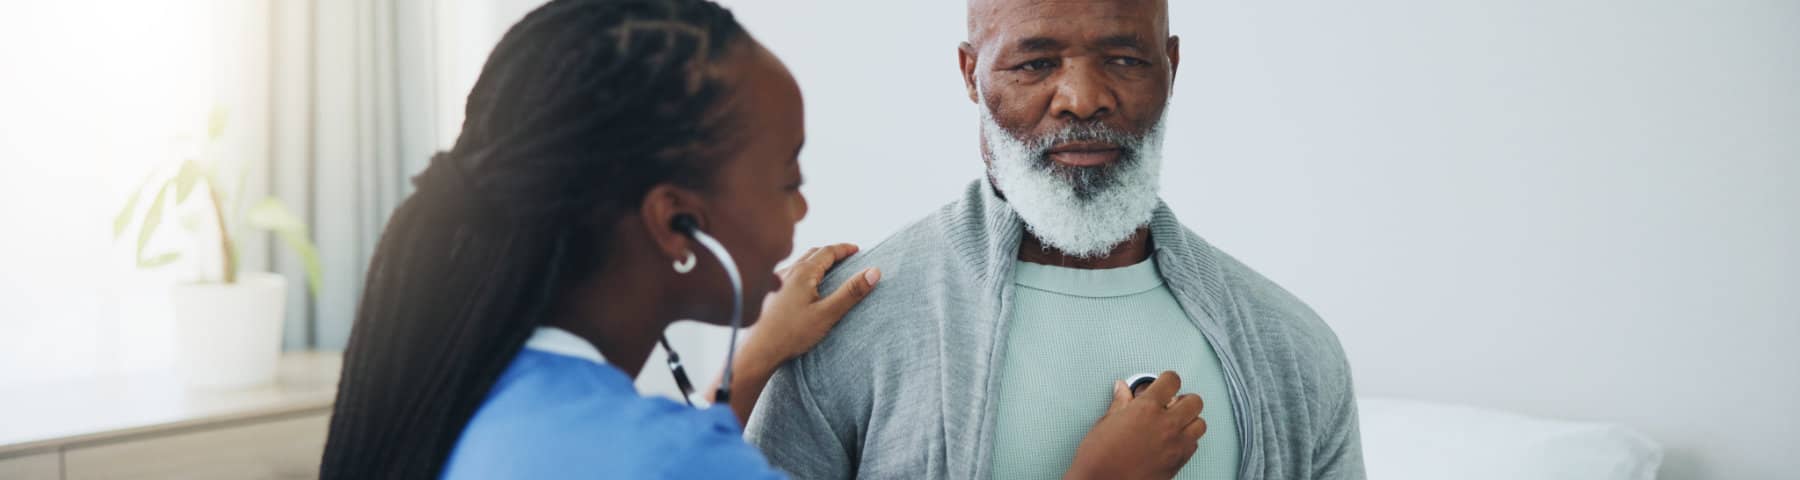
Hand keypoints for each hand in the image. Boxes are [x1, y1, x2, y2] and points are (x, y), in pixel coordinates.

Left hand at [748, 243, 880, 361]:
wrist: (758, 350)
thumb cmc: (792, 333)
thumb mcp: (827, 313)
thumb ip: (851, 292)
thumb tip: (874, 272)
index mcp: (803, 272)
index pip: (828, 251)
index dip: (845, 249)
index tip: (857, 250)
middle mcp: (787, 271)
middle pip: (813, 253)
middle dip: (831, 252)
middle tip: (846, 257)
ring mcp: (776, 281)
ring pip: (800, 262)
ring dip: (816, 260)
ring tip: (827, 269)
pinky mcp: (770, 292)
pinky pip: (790, 273)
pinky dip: (804, 270)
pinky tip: (804, 285)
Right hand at [1065, 371, 1208, 479]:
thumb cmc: (1099, 457)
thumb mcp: (1105, 423)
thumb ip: (1120, 403)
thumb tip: (1122, 390)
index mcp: (1146, 408)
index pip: (1172, 381)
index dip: (1167, 380)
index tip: (1163, 383)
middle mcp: (1166, 425)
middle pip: (1194, 401)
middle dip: (1183, 400)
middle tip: (1170, 404)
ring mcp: (1175, 445)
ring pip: (1200, 424)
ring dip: (1189, 421)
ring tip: (1174, 424)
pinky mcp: (1178, 463)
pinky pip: (1194, 445)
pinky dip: (1187, 440)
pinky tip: (1171, 441)